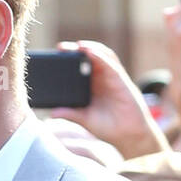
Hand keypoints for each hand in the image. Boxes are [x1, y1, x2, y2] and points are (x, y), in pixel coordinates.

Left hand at [49, 40, 166, 159]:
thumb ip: (71, 114)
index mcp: (91, 87)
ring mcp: (110, 78)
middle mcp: (100, 80)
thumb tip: (52, 113)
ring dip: (89, 48)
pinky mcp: (120, 79)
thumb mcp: (85, 119)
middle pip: (88, 59)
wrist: (129, 135)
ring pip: (100, 56)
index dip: (68, 61)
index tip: (54, 58)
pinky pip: (110, 64)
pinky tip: (91, 52)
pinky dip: (100, 56)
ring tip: (76, 45)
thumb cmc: (108, 128)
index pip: (79, 69)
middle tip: (61, 48)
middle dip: (75, 51)